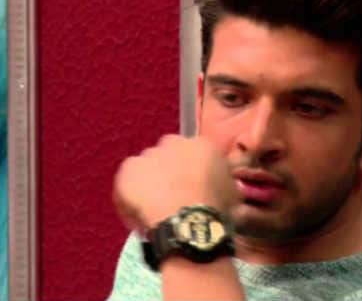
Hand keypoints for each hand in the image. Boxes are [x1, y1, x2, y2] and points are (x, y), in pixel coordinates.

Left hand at [113, 134, 235, 231]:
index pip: (194, 152)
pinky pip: (127, 179)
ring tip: (154, 206)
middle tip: (172, 195)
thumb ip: (225, 181)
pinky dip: (130, 192)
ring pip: (147, 166)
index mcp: (202, 144)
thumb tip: (223, 184)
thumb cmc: (216, 208)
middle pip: (168, 154)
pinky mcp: (129, 168)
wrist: (189, 220)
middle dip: (169, 170)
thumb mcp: (233, 192)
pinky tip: (139, 211)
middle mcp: (175, 141)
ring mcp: (149, 154)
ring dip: (150, 180)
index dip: (191, 170)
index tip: (192, 186)